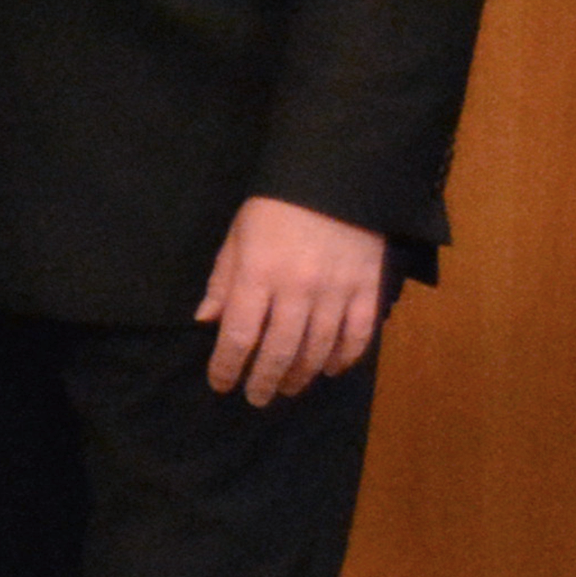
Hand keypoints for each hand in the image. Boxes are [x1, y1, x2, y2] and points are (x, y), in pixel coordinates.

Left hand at [198, 194, 392, 404]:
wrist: (335, 177)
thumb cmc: (275, 208)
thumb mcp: (237, 237)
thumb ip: (223, 281)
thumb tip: (206, 322)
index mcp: (258, 275)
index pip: (238, 336)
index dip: (227, 366)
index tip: (220, 384)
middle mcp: (297, 290)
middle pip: (278, 351)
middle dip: (263, 381)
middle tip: (255, 398)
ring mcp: (337, 292)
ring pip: (318, 349)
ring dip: (300, 375)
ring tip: (287, 388)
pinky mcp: (369, 289)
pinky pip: (358, 335)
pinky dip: (344, 359)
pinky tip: (330, 370)